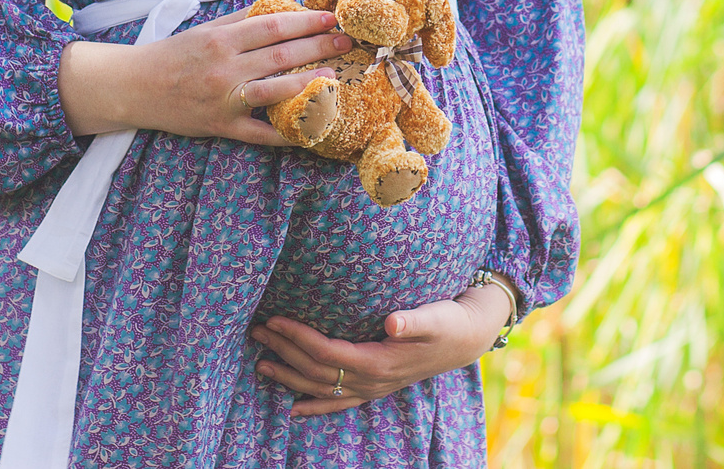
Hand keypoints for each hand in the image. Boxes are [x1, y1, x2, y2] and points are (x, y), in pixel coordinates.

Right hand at [58, 0, 351, 143]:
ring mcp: (223, 99)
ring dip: (308, 83)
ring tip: (336, 76)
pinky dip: (285, 132)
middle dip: (317, 46)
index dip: (306, 20)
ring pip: (273, 91)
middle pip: (280, 55)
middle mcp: (224, 67)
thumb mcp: (208, 28)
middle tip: (346, 42)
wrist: (133, 87)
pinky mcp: (220, 126)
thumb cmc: (174, 54)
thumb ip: (248, 14)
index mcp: (221, 38)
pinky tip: (311, 129)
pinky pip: (259, 133)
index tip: (332, 17)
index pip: (273, 26)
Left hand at [250, 286, 514, 415]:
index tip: (274, 320)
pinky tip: (293, 407)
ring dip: (289, 376)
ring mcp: (372, 388)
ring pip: (321, 388)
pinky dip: (314, 406)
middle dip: (284, 352)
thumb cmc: (449, 320)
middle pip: (316, 371)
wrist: (468, 338)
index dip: (298, 337)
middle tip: (256, 332)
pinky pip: (338, 403)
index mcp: (379, 362)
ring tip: (261, 363)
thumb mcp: (436, 316)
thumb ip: (414, 320)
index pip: (327, 352)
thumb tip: (393, 322)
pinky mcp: (375, 387)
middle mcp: (371, 381)